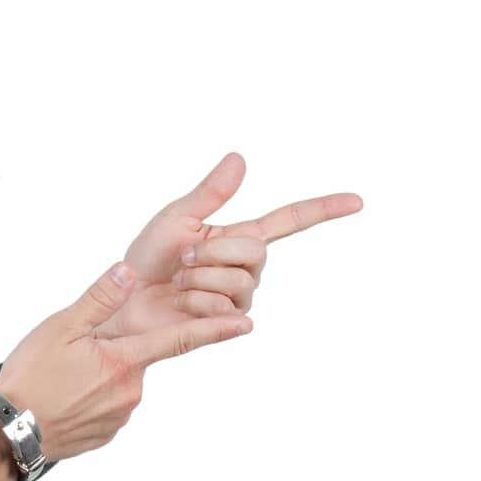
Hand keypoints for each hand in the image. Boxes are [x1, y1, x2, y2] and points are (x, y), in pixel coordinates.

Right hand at [0, 261, 253, 460]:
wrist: (8, 433)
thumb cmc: (31, 377)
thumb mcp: (60, 328)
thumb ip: (98, 299)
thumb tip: (128, 272)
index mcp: (123, 360)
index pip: (179, 340)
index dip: (214, 330)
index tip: (246, 325)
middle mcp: (131, 391)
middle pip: (134, 358)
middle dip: (112, 351)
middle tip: (69, 354)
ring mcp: (119, 417)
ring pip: (118, 383)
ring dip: (97, 376)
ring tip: (58, 379)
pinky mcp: (105, 435)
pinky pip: (106, 408)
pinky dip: (89, 399)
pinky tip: (62, 398)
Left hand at [95, 153, 362, 340]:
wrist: (123, 300)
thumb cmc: (145, 260)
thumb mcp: (175, 218)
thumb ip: (210, 192)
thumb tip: (239, 157)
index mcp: (236, 236)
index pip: (289, 220)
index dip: (323, 210)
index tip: (358, 201)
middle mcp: (245, 267)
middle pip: (257, 251)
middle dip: (212, 251)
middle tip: (182, 259)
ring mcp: (240, 296)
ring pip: (239, 280)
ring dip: (198, 278)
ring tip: (178, 283)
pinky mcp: (228, 323)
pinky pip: (224, 308)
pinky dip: (195, 302)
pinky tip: (182, 305)